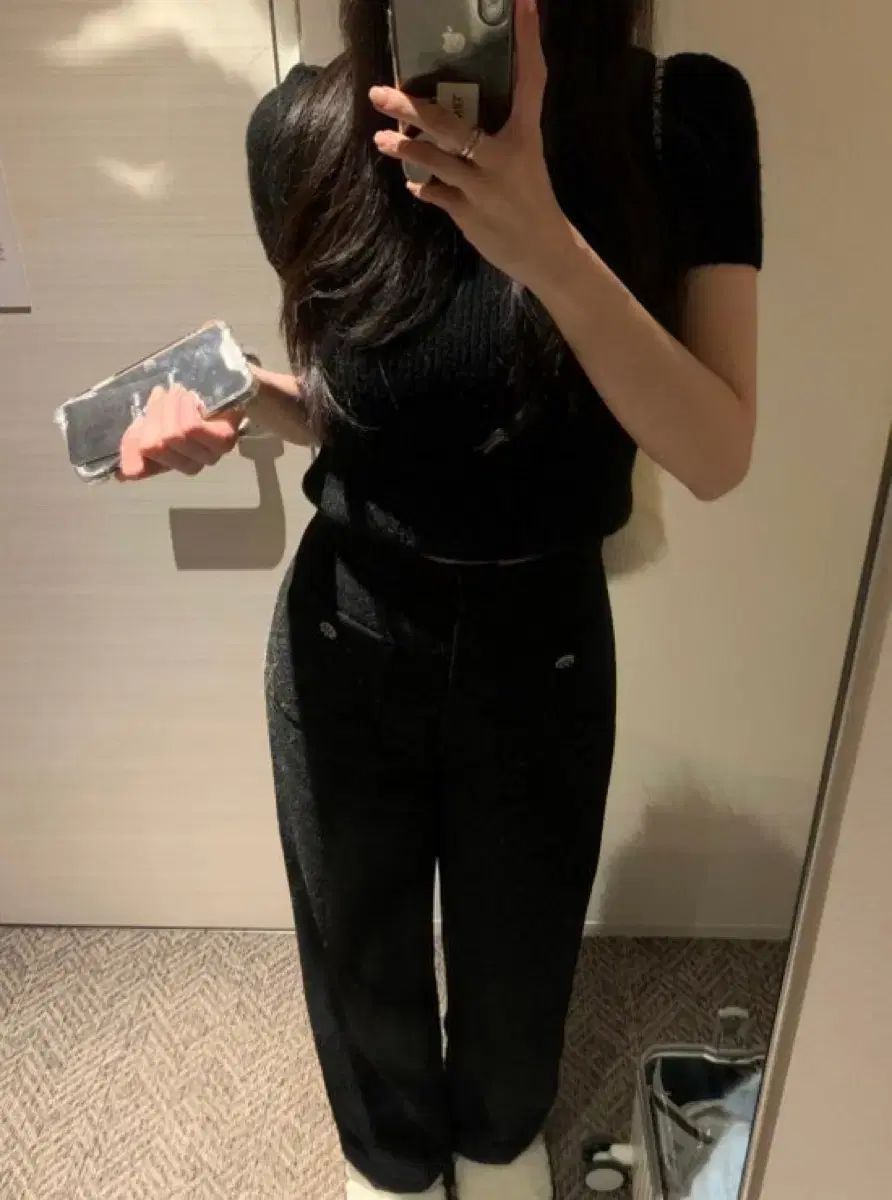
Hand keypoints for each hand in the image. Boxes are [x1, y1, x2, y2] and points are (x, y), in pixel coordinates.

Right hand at [117, 383, 241, 480]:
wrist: (222, 390)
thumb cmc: (185, 408)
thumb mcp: (152, 423)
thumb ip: (136, 444)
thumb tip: (122, 474)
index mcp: (167, 464)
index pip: (138, 467)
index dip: (130, 447)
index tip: (138, 421)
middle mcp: (189, 466)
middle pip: (153, 445)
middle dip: (154, 414)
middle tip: (163, 395)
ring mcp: (209, 456)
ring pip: (172, 435)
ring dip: (171, 405)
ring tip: (179, 393)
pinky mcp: (223, 442)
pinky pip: (191, 428)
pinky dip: (184, 407)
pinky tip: (190, 398)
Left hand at [370, 0, 572, 291]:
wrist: (545, 252)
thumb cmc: (532, 200)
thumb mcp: (526, 159)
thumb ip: (496, 135)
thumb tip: (455, 112)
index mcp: (526, 136)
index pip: (531, 79)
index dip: (528, 39)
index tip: (523, 2)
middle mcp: (503, 157)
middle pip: (450, 123)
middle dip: (411, 106)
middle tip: (381, 91)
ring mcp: (483, 187)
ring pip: (434, 160)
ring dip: (404, 147)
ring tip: (382, 138)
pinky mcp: (469, 214)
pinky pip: (435, 195)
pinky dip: (422, 187)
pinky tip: (412, 184)